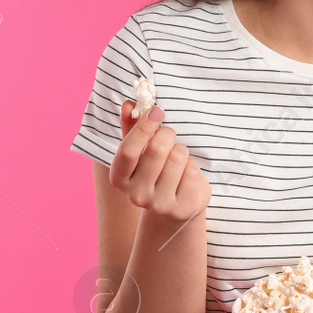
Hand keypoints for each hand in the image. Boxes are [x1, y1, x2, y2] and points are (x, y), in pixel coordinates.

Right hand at [111, 100, 210, 221]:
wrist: (175, 205)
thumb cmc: (155, 171)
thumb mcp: (140, 150)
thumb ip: (131, 126)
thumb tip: (128, 104)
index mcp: (119, 178)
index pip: (128, 150)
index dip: (143, 127)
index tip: (157, 111)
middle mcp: (136, 194)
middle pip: (156, 150)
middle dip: (167, 134)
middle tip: (169, 134)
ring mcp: (159, 204)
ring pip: (178, 157)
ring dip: (181, 150)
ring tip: (178, 158)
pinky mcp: (182, 207)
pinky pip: (193, 171)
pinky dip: (193, 166)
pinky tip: (187, 174)